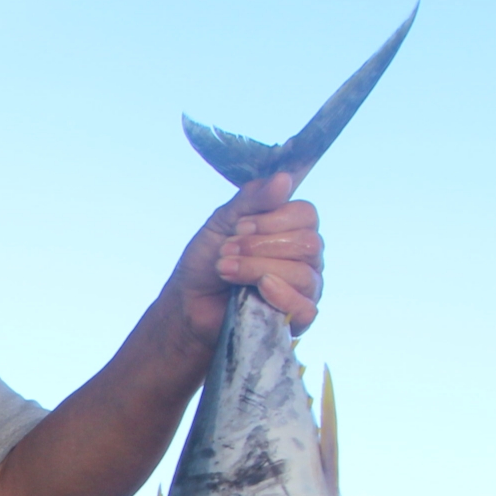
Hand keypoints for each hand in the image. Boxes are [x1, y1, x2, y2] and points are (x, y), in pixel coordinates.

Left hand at [167, 172, 323, 346]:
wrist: (188, 303)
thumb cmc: (207, 262)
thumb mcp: (222, 222)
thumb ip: (252, 199)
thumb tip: (285, 179)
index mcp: (292, 229)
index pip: (306, 214)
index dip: (273, 219)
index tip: (239, 227)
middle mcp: (306, 257)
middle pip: (307, 243)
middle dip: (261, 246)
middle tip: (226, 250)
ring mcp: (305, 288)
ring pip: (303, 273)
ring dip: (257, 269)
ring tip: (226, 271)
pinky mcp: (297, 317)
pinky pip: (306, 307)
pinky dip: (280, 296)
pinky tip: (258, 290)